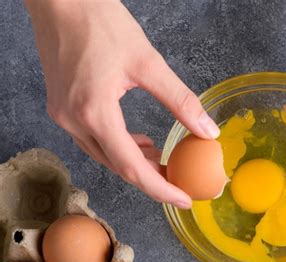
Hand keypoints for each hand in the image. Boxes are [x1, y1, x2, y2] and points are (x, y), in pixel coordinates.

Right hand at [25, 0, 219, 207]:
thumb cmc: (100, 23)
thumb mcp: (148, 63)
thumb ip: (180, 100)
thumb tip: (207, 130)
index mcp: (94, 112)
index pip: (131, 167)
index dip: (160, 188)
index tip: (183, 199)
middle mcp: (73, 121)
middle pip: (117, 166)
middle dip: (150, 178)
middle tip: (178, 180)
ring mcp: (63, 115)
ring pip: (104, 155)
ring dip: (134, 162)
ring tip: (162, 160)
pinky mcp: (62, 107)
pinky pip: (94, 139)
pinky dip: (119, 146)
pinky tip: (139, 140)